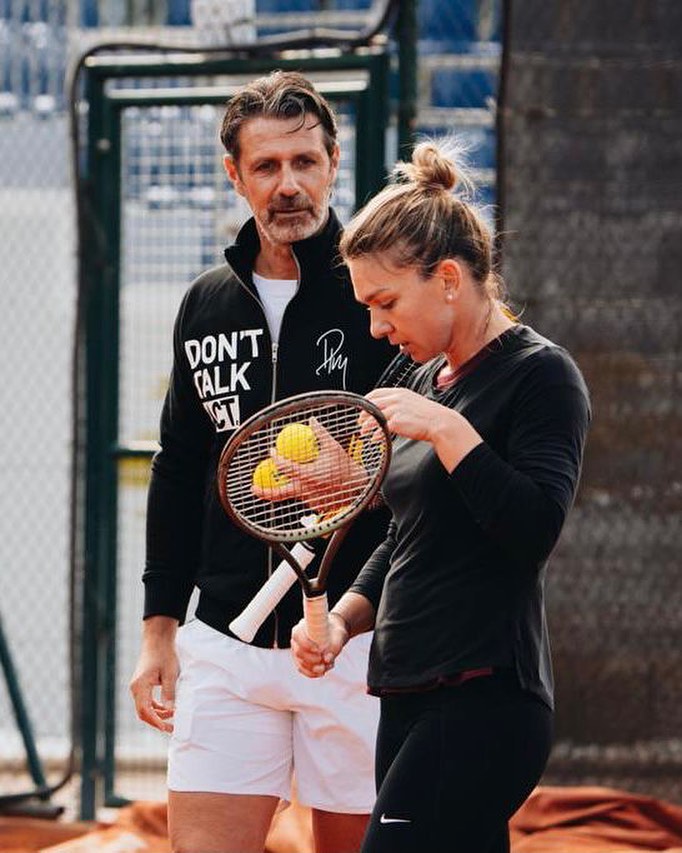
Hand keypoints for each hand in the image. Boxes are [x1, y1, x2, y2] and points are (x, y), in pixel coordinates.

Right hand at [129, 617, 178, 732]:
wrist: (157, 640)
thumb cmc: (164, 654)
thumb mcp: (170, 674)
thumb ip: (169, 693)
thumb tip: (170, 711)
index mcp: (140, 686)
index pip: (145, 711)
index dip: (155, 722)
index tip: (166, 728)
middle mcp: (135, 688)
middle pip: (143, 712)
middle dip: (156, 721)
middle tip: (171, 728)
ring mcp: (137, 687)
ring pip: (145, 708)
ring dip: (157, 714)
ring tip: (172, 719)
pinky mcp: (142, 685)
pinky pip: (147, 701)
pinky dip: (156, 707)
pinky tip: (167, 709)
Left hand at [252, 416, 367, 513]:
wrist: (360, 488)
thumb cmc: (347, 468)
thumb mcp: (334, 447)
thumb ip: (320, 434)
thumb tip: (312, 421)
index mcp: (308, 475)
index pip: (284, 467)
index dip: (275, 458)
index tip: (271, 451)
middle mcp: (306, 490)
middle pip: (278, 493)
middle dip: (263, 491)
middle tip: (253, 486)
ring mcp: (310, 500)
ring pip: (293, 493)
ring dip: (289, 485)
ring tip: (290, 478)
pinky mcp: (315, 506)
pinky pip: (304, 497)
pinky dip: (303, 490)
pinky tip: (311, 484)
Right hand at [290, 612, 348, 677]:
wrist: (333, 635)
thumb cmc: (335, 632)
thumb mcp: (339, 635)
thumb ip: (335, 646)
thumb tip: (326, 659)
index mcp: (301, 628)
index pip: (298, 636)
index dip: (306, 644)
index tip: (318, 650)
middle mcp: (296, 641)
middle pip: (299, 652)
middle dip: (311, 659)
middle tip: (323, 659)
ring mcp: (297, 652)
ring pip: (301, 664)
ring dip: (314, 668)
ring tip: (328, 665)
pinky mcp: (301, 662)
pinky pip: (303, 670)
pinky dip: (313, 673)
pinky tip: (323, 671)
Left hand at [364, 387, 481, 470]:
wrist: (440, 422)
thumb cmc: (428, 416)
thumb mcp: (412, 402)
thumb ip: (399, 404)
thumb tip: (387, 410)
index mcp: (400, 392)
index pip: (376, 393)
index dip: (366, 401)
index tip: (363, 408)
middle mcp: (396, 398)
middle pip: (372, 403)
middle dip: (363, 414)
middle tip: (360, 422)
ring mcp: (396, 409)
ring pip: (373, 415)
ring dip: (366, 425)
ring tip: (364, 432)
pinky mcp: (397, 421)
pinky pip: (380, 427)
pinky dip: (376, 433)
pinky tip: (375, 438)